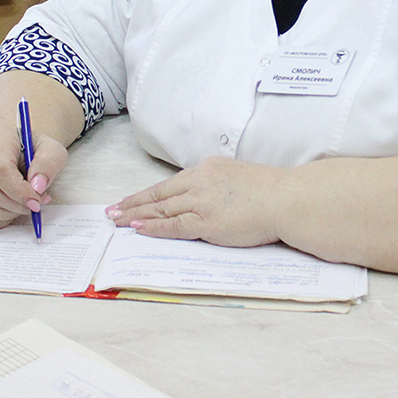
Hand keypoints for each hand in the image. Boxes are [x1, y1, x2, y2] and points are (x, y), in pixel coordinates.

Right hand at [0, 126, 66, 230]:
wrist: (15, 146)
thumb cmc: (33, 147)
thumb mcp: (51, 149)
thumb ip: (48, 164)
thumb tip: (37, 187)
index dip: (18, 191)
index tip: (36, 202)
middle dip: (19, 205)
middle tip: (39, 201)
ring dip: (11, 214)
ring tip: (27, 203)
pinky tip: (12, 211)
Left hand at [107, 157, 286, 247]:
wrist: (286, 198)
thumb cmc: (270, 191)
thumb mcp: (238, 177)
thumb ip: (219, 185)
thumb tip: (210, 197)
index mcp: (208, 169)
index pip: (170, 184)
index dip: (147, 193)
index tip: (130, 199)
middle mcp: (200, 182)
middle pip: (159, 195)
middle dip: (132, 203)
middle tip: (111, 211)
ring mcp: (201, 202)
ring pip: (160, 209)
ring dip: (135, 215)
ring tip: (116, 221)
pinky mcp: (206, 222)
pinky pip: (173, 225)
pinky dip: (153, 227)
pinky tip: (138, 228)